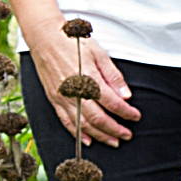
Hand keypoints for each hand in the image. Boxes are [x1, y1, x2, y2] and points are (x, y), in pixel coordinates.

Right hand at [30, 28, 139, 147]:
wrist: (44, 38)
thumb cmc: (73, 43)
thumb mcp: (99, 54)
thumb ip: (113, 76)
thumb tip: (126, 95)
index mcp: (89, 78)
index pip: (111, 102)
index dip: (126, 112)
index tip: (136, 117)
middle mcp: (74, 91)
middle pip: (98, 118)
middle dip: (114, 129)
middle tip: (127, 135)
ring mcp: (62, 97)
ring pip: (82, 124)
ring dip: (99, 135)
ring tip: (113, 141)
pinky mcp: (53, 99)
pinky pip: (66, 121)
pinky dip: (77, 133)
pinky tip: (88, 140)